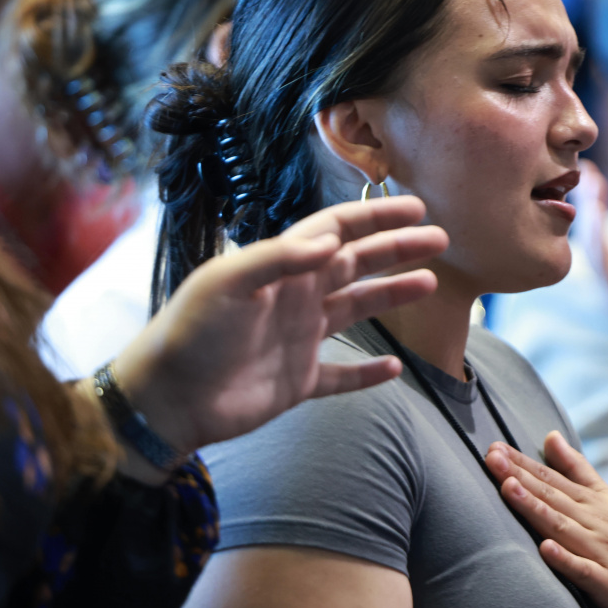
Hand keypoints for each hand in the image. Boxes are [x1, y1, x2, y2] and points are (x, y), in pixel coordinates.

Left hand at [114, 196, 447, 453]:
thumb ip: (279, 257)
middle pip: (356, 264)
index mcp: (281, 268)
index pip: (336, 230)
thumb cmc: (190, 332)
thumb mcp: (228, 281)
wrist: (167, 399)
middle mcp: (296, 298)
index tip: (415, 207)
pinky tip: (395, 367)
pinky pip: (343, 375)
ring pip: (357, 311)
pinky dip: (368, 373)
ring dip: (392, 296)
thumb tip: (331, 240)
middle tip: (440, 240)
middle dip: (397, 249)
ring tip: (430, 285)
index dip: (375, 217)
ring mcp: (299, 339)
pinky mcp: (298, 381)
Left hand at [485, 432, 607, 607]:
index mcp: (590, 502)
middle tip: (490, 457)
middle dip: (519, 476)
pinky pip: (584, 571)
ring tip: (509, 489)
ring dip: (535, 508)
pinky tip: (546, 549)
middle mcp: (593, 522)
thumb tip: (550, 435)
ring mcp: (601, 552)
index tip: (493, 447)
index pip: (550, 478)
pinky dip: (566, 560)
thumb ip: (576, 468)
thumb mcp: (606, 496)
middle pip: (551, 497)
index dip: (521, 463)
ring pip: (562, 527)